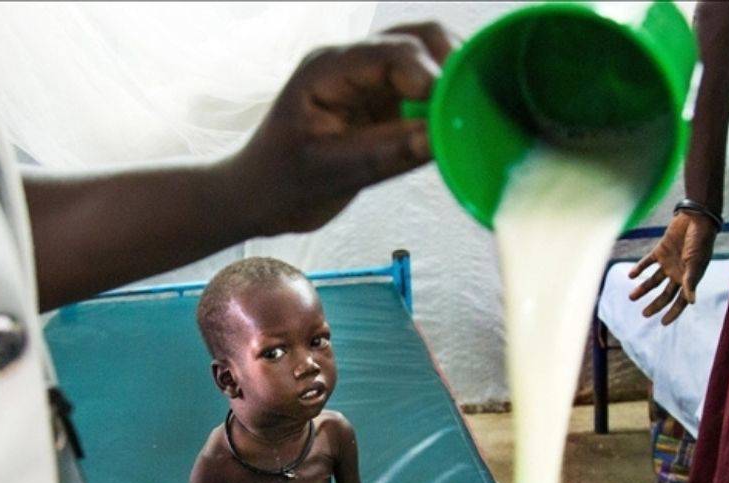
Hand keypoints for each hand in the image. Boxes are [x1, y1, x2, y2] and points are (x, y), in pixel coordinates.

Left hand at [231, 23, 456, 234]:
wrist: (259, 197)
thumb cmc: (279, 183)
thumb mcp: (328, 173)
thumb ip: (382, 154)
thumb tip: (436, 139)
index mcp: (327, 70)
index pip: (389, 53)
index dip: (427, 74)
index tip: (449, 109)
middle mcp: (351, 63)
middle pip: (416, 39)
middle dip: (450, 66)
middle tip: (470, 108)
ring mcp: (369, 80)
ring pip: (427, 57)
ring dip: (452, 81)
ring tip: (467, 117)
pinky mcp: (383, 102)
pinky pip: (425, 89)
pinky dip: (445, 103)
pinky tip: (456, 127)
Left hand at [628, 211, 717, 323]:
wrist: (695, 218)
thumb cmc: (700, 241)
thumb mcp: (695, 263)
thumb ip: (691, 281)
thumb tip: (691, 302)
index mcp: (690, 278)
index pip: (681, 301)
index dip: (673, 312)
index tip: (663, 323)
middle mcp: (679, 273)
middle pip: (665, 294)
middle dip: (655, 305)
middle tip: (644, 314)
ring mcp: (669, 262)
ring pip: (653, 280)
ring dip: (643, 289)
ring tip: (631, 297)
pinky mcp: (660, 251)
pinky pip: (647, 263)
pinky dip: (638, 269)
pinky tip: (630, 275)